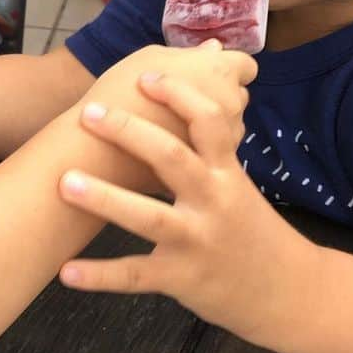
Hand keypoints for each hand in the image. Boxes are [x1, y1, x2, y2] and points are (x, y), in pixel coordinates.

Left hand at [56, 69, 310, 341]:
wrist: (288, 293)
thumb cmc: (250, 225)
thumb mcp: (238, 180)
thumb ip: (214, 134)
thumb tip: (213, 59)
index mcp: (225, 171)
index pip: (209, 122)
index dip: (179, 96)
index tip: (145, 76)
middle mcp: (213, 200)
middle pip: (172, 158)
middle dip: (129, 132)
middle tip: (88, 112)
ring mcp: (196, 241)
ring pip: (149, 216)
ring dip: (105, 198)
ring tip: (64, 181)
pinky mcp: (181, 278)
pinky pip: (136, 275)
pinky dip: (100, 276)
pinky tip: (66, 271)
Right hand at [83, 42, 254, 148]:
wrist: (102, 150)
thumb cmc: (121, 93)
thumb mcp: (150, 58)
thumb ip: (190, 54)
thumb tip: (215, 49)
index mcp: (220, 73)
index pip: (246, 65)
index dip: (227, 66)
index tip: (204, 70)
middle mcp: (233, 106)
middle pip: (239, 95)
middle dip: (220, 92)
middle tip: (184, 94)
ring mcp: (227, 141)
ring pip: (229, 125)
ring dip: (213, 121)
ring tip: (175, 120)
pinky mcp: (212, 168)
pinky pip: (216, 151)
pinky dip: (202, 145)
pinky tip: (173, 141)